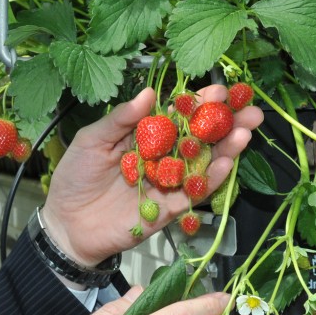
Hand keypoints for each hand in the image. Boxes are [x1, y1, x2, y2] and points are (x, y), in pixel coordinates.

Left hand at [41, 87, 262, 265]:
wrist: (66, 223)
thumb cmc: (75, 177)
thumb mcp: (91, 140)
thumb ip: (120, 120)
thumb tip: (150, 93)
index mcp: (143, 137)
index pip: (176, 116)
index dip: (197, 104)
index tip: (218, 91)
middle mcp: (161, 158)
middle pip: (198, 138)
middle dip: (224, 124)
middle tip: (249, 109)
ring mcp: (167, 183)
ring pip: (202, 165)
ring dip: (225, 149)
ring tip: (245, 132)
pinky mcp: (168, 209)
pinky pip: (194, 194)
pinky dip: (210, 180)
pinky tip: (225, 164)